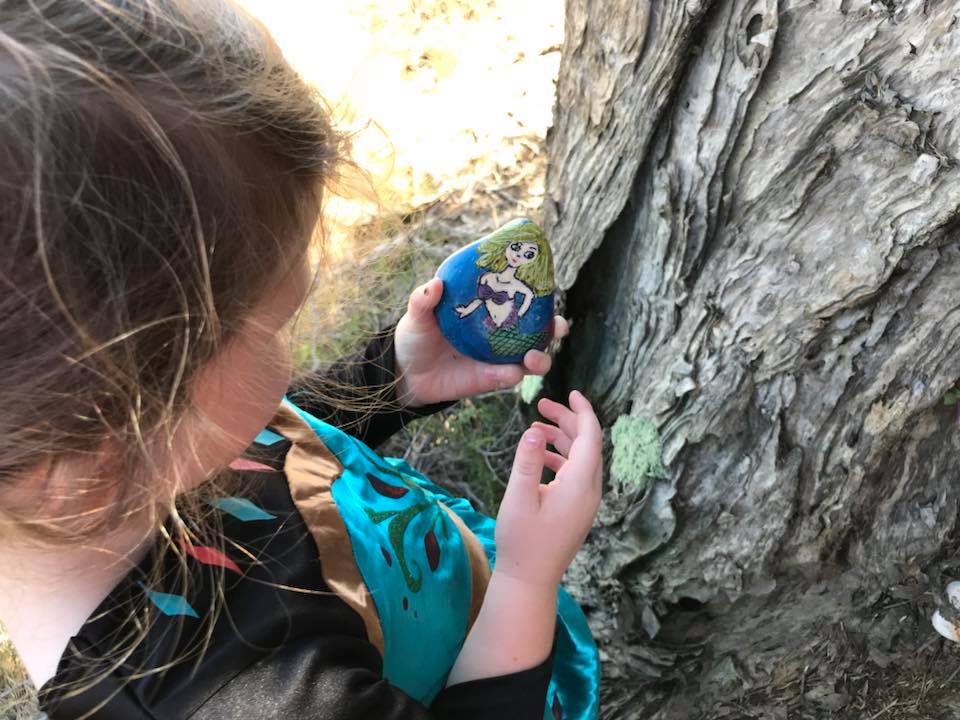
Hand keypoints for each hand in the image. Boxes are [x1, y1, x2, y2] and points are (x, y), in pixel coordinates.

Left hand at [394, 278, 568, 406]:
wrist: (406, 373)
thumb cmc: (416, 336)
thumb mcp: (418, 315)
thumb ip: (424, 300)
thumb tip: (436, 284)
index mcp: (488, 310)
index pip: (520, 300)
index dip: (540, 296)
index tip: (551, 289)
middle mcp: (499, 334)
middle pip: (538, 332)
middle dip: (554, 330)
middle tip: (558, 327)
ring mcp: (497, 358)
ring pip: (531, 359)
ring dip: (539, 358)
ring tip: (532, 358)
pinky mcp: (490, 380)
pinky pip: (508, 377)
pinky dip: (511, 375)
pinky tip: (509, 373)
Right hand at [494, 391, 602, 588]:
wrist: (530, 580)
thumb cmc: (522, 541)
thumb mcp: (519, 497)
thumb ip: (526, 461)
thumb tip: (534, 430)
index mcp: (581, 484)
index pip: (591, 437)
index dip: (583, 411)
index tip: (571, 392)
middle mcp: (589, 491)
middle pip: (587, 445)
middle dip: (567, 421)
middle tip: (541, 405)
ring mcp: (585, 502)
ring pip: (580, 459)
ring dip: (561, 440)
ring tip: (535, 428)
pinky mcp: (577, 510)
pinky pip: (575, 474)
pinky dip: (560, 458)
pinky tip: (538, 456)